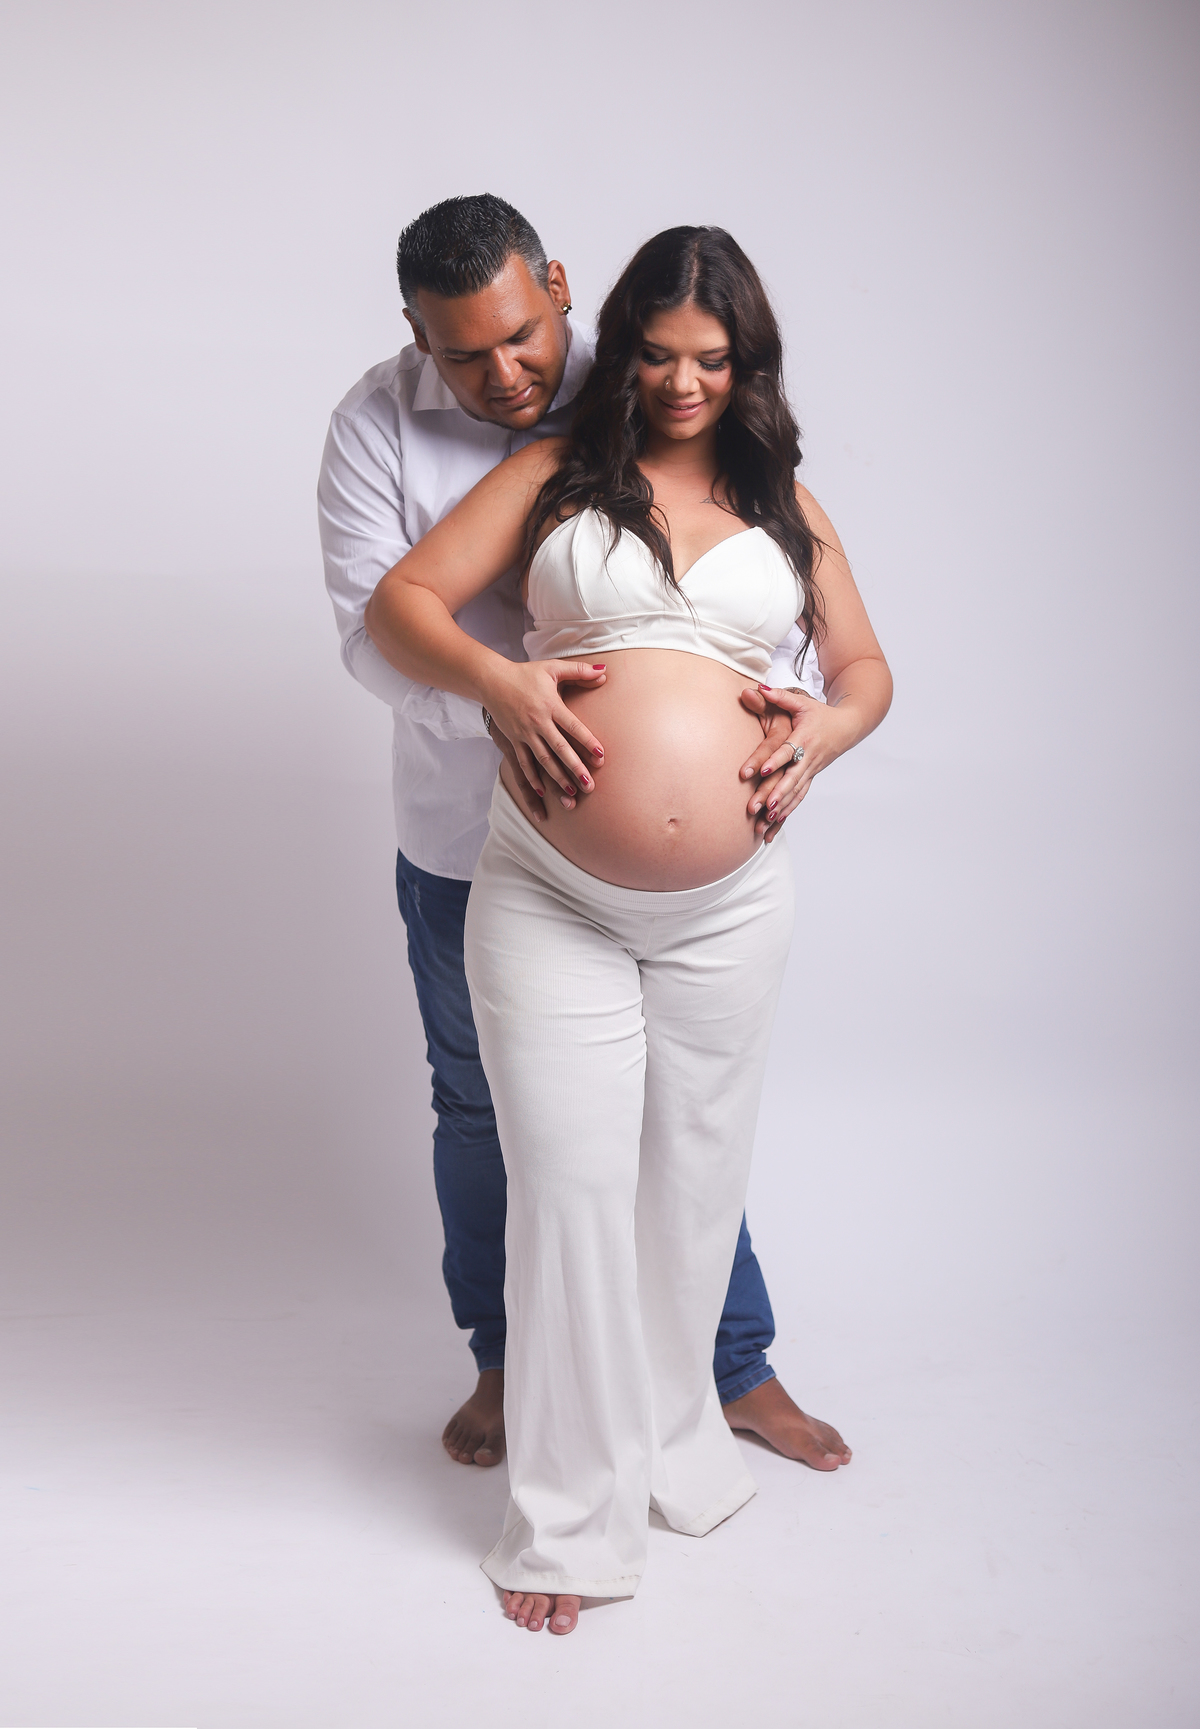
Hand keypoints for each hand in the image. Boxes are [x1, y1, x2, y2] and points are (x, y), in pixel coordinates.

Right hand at [483, 659, 606, 809]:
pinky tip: (542, 792)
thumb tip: (605, 670)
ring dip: (557, 778)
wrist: (491, 679)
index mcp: (550, 705)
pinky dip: (532, 778)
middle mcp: (538, 722)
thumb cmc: (525, 673)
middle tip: (589, 785)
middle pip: (560, 748)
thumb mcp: (552, 668)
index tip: (601, 756)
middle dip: (575, 768)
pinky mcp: (512, 739)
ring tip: (571, 794)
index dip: (587, 741)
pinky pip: (523, 762)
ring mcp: (524, 733)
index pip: (573, 726)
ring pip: (543, 760)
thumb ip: (579, 671)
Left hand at [738, 684, 854, 840]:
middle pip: (791, 778)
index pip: (789, 752)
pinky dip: (787, 810)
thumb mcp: (802, 702)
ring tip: (765, 821)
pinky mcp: (811, 777)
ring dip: (780, 807)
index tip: (763, 771)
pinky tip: (774, 823)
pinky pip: (799, 797)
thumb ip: (780, 697)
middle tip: (760, 806)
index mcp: (805, 738)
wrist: (849, 726)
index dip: (776, 761)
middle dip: (775, 793)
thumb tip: (757, 687)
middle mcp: (809, 758)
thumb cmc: (822, 714)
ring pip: (795, 792)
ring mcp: (811, 770)